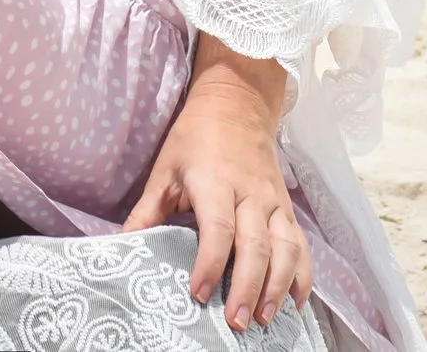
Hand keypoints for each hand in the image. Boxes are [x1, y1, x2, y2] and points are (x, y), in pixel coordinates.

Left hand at [123, 37, 311, 332]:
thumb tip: (123, 246)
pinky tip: (296, 303)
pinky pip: (301, 244)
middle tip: (236, 323)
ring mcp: (273, 201)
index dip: (209, 263)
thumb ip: (147, 211)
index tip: (199, 294)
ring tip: (264, 319)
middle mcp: (249, 194)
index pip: (216, 227)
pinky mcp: (288, 207)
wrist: (237, 103)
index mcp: (214, 181)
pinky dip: (303, 276)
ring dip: (277, 286)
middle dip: (246, 287)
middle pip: (254, 245)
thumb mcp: (165, 168)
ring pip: (284, 248)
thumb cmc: (195, 138)